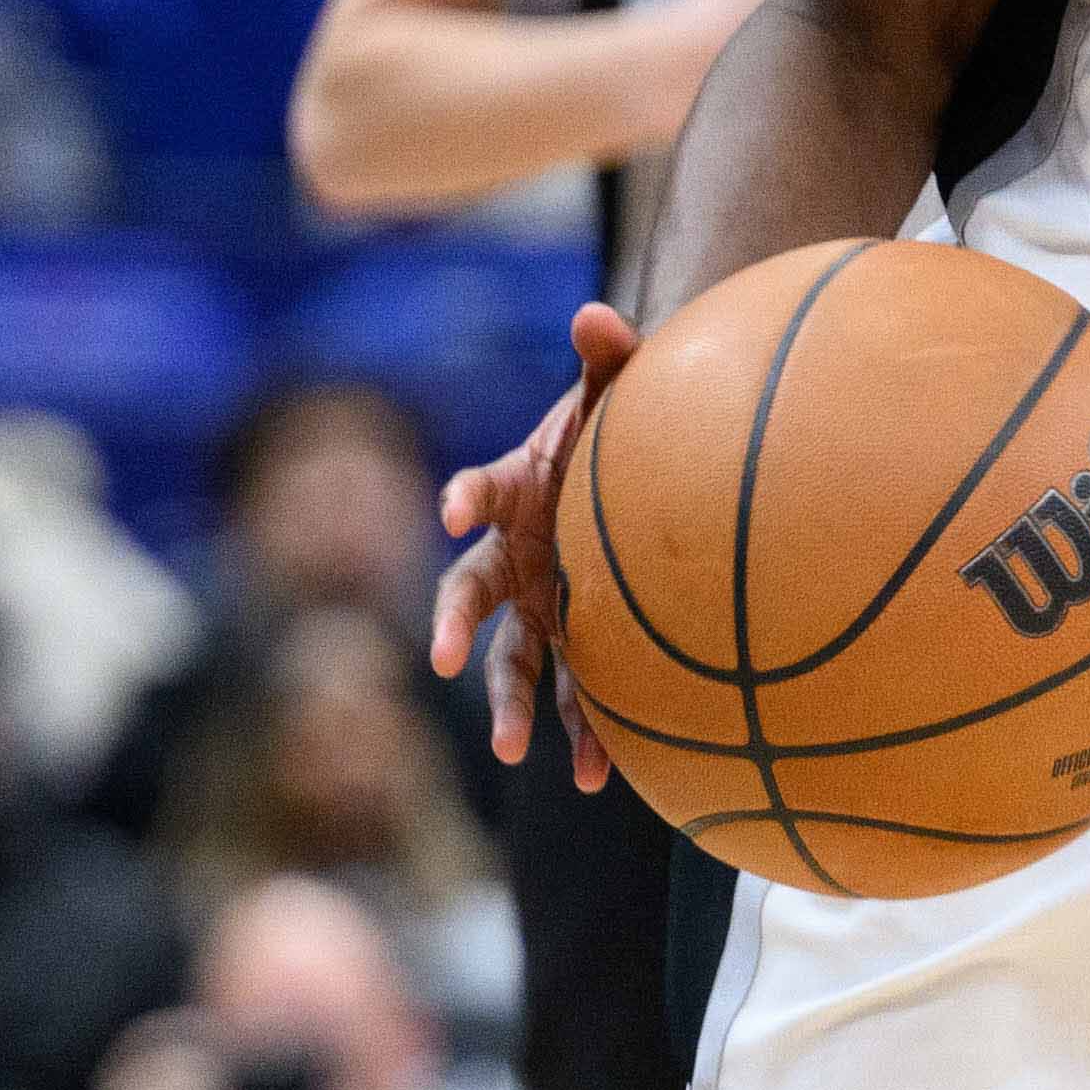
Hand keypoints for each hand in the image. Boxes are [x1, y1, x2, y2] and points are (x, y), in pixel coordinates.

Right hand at [428, 299, 644, 781]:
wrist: (646, 475)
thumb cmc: (622, 429)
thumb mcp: (620, 391)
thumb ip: (609, 355)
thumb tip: (595, 313)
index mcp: (518, 488)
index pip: (481, 487)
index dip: (464, 494)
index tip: (454, 509)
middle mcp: (513, 555)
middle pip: (469, 594)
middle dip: (453, 625)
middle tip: (443, 658)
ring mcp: (540, 604)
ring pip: (513, 661)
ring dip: (510, 706)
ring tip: (511, 751)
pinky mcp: (576, 640)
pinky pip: (575, 690)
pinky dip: (587, 731)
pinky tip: (606, 776)